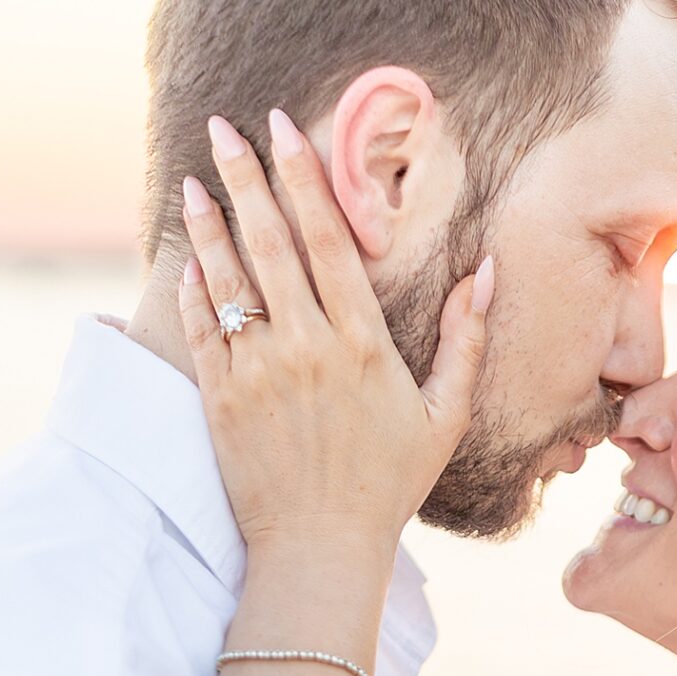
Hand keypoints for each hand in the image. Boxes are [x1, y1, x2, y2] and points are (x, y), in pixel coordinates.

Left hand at [176, 110, 492, 546]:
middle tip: (225, 127)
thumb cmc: (388, 484)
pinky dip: (195, 289)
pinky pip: (203, 328)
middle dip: (247, 177)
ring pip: (228, 279)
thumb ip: (465, 341)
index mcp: (360, 343)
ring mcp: (257, 372)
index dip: (303, 178)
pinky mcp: (221, 399)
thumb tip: (486, 273)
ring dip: (209, 224)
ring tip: (194, 180)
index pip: (326, 239)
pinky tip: (190, 256)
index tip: (283, 130)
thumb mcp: (445, 416)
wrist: (320, 548)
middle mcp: (305, 347)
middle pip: (271, 242)